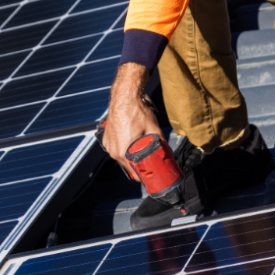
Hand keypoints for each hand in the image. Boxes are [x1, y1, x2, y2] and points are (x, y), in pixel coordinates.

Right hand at [103, 63, 161, 177]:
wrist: (124, 97)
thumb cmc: (136, 112)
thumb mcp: (153, 129)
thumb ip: (161, 143)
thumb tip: (168, 152)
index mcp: (124, 152)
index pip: (134, 173)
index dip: (143, 176)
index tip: (150, 177)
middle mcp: (114, 151)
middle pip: (127, 166)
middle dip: (138, 166)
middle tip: (148, 162)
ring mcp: (108, 145)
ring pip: (121, 157)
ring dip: (129, 156)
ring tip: (139, 151)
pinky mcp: (106, 138)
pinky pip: (115, 148)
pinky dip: (122, 148)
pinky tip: (130, 141)